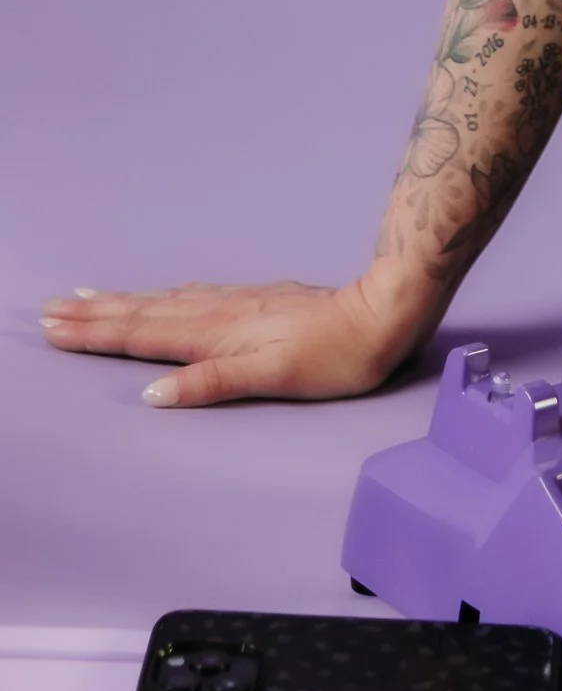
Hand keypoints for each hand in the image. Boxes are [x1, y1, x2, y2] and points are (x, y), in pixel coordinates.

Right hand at [41, 266, 438, 407]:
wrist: (382, 314)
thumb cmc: (333, 357)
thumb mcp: (272, 378)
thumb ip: (211, 383)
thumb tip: (151, 395)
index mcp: (216, 335)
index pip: (142, 335)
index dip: (97, 334)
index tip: (54, 327)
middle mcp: (220, 313)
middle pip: (145, 313)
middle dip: (96, 314)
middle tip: (50, 309)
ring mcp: (237, 303)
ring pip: (165, 301)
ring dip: (122, 301)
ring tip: (88, 297)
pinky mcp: (255, 301)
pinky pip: (190, 296)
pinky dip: (162, 296)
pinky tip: (161, 296)